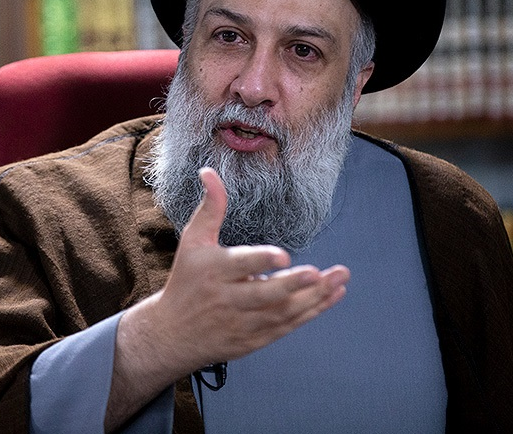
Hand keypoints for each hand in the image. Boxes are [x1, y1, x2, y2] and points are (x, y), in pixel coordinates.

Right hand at [146, 167, 349, 368]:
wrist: (173, 334)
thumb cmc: (186, 280)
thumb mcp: (193, 241)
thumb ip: (211, 207)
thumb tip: (210, 172)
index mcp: (213, 271)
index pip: (240, 264)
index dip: (261, 261)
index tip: (284, 257)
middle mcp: (228, 299)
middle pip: (265, 294)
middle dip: (294, 285)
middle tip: (318, 273)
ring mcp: (242, 322)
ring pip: (282, 313)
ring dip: (313, 298)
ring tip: (339, 281)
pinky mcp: (254, 339)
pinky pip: (287, 326)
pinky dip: (311, 312)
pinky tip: (332, 295)